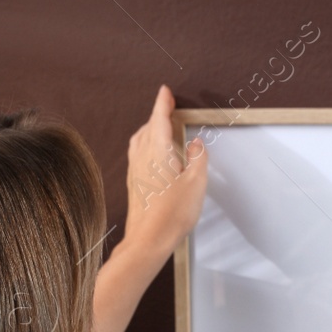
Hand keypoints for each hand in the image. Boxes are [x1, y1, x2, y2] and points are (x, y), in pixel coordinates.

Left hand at [121, 84, 206, 263]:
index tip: (165, 91)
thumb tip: (196, 144)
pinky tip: (153, 155)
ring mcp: (135, 171)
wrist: (147, 240)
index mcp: (158, 150)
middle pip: (148, 127)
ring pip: (140, 140)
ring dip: (150, 130)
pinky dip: (145, 145)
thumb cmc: (171, 214)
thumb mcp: (196, 182)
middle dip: (158, 115)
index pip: (159, 118)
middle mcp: (142, 157)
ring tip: (161, 129)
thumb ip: (198, 158)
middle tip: (168, 108)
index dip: (162, 103)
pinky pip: (137, 155)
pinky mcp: (133, 184)